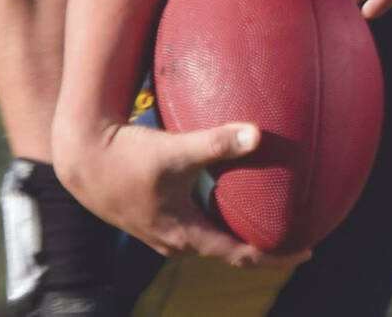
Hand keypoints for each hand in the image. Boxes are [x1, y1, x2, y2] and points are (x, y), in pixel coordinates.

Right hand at [55, 119, 303, 268]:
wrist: (82, 159)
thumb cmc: (127, 157)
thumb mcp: (175, 150)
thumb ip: (216, 143)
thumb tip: (258, 134)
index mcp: (185, 233)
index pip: (240, 255)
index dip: (276, 257)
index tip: (309, 252)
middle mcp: (174, 240)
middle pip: (228, 250)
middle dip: (262, 245)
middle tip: (298, 234)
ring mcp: (161, 232)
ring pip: (210, 237)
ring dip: (238, 232)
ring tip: (269, 219)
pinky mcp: (152, 217)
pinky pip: (195, 224)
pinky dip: (218, 218)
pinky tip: (228, 198)